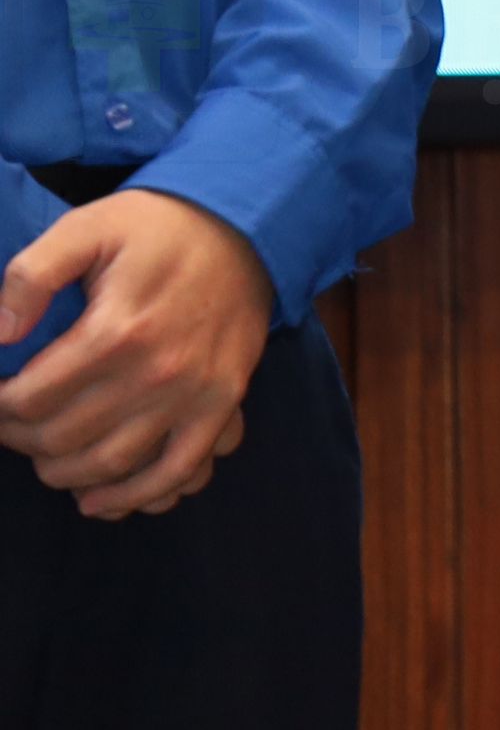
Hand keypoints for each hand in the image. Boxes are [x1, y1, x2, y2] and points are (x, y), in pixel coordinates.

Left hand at [0, 191, 272, 517]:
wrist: (246, 229)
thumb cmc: (157, 228)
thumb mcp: (86, 227)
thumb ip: (31, 274)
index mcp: (116, 330)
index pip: (30, 399)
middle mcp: (156, 371)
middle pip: (63, 437)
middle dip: (22, 441)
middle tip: (12, 427)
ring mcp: (194, 393)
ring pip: (111, 463)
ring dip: (64, 474)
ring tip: (45, 459)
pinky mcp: (222, 404)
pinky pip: (178, 470)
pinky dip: (137, 496)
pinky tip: (100, 502)